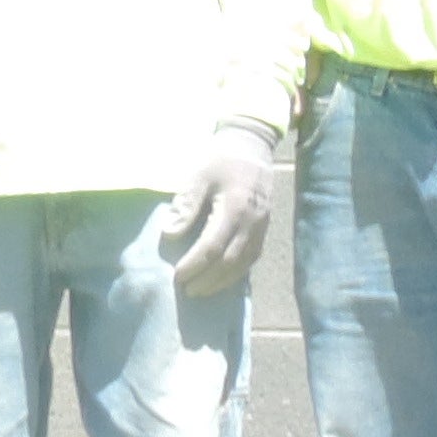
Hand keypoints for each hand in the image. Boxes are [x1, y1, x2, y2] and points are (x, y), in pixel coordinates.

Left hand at [162, 125, 277, 297]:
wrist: (253, 145)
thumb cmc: (221, 159)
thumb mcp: (198, 176)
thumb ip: (186, 205)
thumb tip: (170, 235)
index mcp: (235, 208)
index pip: (212, 246)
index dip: (194, 265)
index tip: (176, 276)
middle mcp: (252, 221)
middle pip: (229, 261)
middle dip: (207, 279)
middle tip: (186, 290)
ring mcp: (262, 225)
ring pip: (244, 263)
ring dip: (222, 281)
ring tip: (202, 290)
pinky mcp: (265, 227)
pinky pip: (253, 256)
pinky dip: (237, 272)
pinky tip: (223, 278)